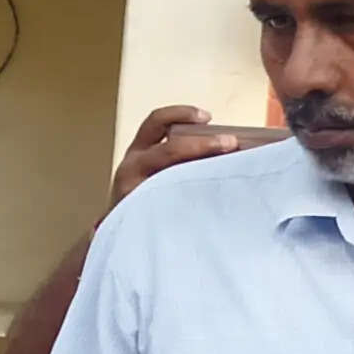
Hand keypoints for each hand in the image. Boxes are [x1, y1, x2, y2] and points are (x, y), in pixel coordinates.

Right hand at [112, 101, 259, 202]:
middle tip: (230, 143)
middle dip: (204, 144)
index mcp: (137, 154)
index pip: (156, 122)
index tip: (207, 117)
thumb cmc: (145, 204)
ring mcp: (135, 193)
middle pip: (169, 149)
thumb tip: (227, 149)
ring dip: (204, 172)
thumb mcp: (151, 174)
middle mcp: (132, 169)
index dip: (182, 114)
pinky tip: (215, 203)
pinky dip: (197, 200)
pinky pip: (174, 206)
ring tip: (228, 173)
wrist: (123, 240)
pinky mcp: (144, 216)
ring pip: (173, 178)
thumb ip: (178, 160)